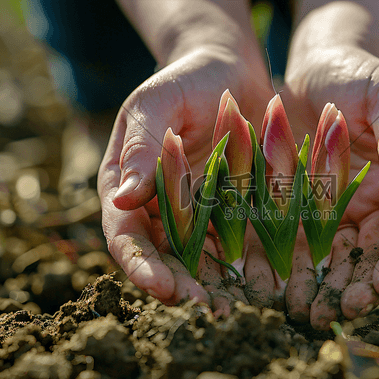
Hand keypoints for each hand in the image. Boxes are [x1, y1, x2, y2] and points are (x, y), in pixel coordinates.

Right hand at [98, 0, 273, 316]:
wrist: (228, 70)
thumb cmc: (185, 79)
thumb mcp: (156, 103)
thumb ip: (139, 148)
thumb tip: (120, 201)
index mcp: (125, 183)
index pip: (125, 235)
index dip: (140, 265)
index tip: (162, 286)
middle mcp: (155, 206)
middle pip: (159, 258)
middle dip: (177, 287)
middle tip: (204, 308)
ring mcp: (192, 212)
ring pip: (194, 261)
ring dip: (209, 287)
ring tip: (231, 308)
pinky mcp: (227, 211)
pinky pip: (230, 243)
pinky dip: (239, 265)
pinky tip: (258, 282)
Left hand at [244, 1, 378, 328]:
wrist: (316, 68)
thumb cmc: (358, 75)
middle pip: (376, 252)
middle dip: (360, 285)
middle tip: (340, 311)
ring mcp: (347, 207)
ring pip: (342, 257)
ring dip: (328, 287)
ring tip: (309, 313)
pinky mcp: (312, 208)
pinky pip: (306, 242)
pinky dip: (297, 267)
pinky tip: (280, 287)